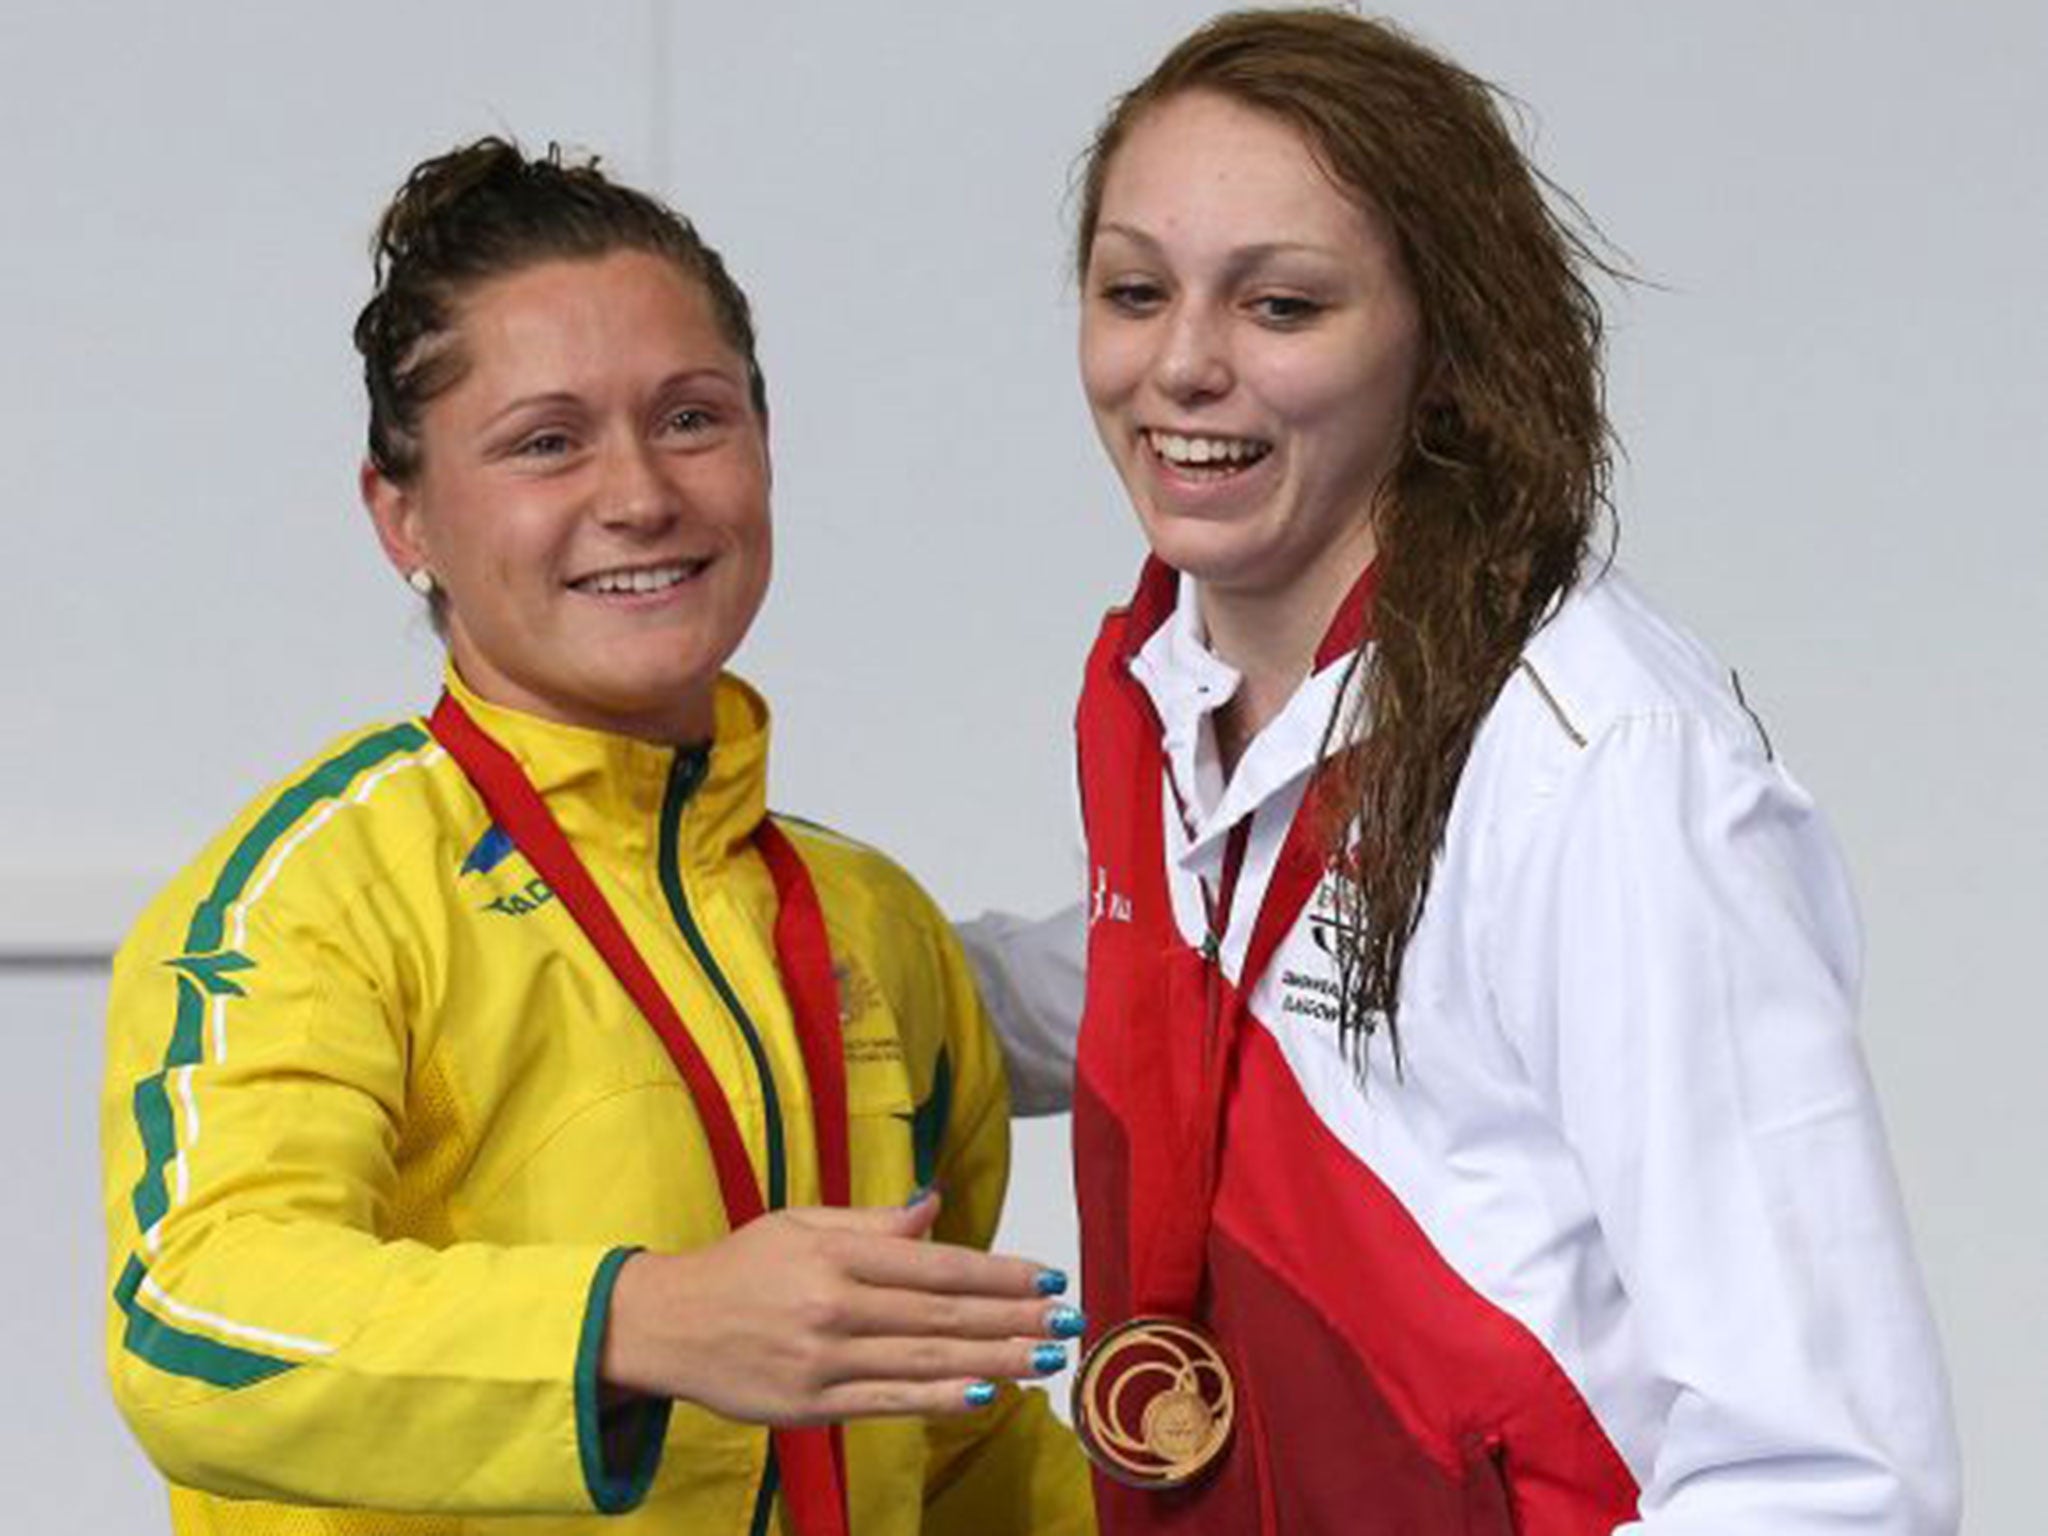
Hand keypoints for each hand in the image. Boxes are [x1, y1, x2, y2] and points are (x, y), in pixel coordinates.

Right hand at [599, 1191, 1078, 1423]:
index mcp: (834, 1252)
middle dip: (1014, 1317)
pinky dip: (939, 1399)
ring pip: (924, 1362)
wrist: (664, 1325)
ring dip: (995, 1359)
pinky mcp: (809, 1406)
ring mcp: (821, 1360)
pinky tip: (985, 1391)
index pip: (934, 1263)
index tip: (1049, 1274)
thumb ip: (874, 1223)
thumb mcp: (801, 1223)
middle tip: (1070, 1318)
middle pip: (941, 1315)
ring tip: (1048, 1357)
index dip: (997, 1272)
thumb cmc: (740, 1267)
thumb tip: (936, 1204)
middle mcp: (832, 1305)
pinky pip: (887, 1401)